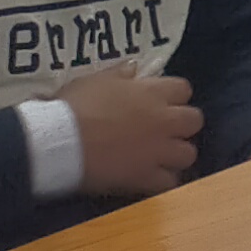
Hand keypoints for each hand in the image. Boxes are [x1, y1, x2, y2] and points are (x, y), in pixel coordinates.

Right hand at [62, 69, 204, 198]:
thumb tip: (134, 66)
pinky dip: (161, 182)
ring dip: (176, 155)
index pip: (183, 89)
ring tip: (158, 157)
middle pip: (194, 121)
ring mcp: (157, 150)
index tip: (159, 103)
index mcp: (152, 93)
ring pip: (188, 153)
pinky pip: (168, 183)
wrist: (57, 140)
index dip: (173, 97)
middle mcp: (163, 120)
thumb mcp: (95, 80)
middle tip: (162, 131)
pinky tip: (149, 180)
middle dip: (182, 126)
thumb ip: (120, 73)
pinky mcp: (144, 176)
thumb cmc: (74, 106)